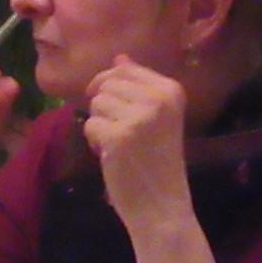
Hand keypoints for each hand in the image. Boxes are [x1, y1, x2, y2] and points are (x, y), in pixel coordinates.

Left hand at [81, 57, 193, 240]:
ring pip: (97, 103)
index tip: (122, 112)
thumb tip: (120, 57)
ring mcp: (139, 117)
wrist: (162, 205)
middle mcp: (158, 99)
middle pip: (108, 83)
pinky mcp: (118, 136)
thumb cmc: (158, 162)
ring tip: (119, 144)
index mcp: (172, 90)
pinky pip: (89, 124)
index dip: (112, 87)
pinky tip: (112, 155)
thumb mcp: (157, 117)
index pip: (125, 68)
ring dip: (100, 124)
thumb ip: (138, 86)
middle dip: (106, 107)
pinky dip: (94, 141)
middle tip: (122, 132)